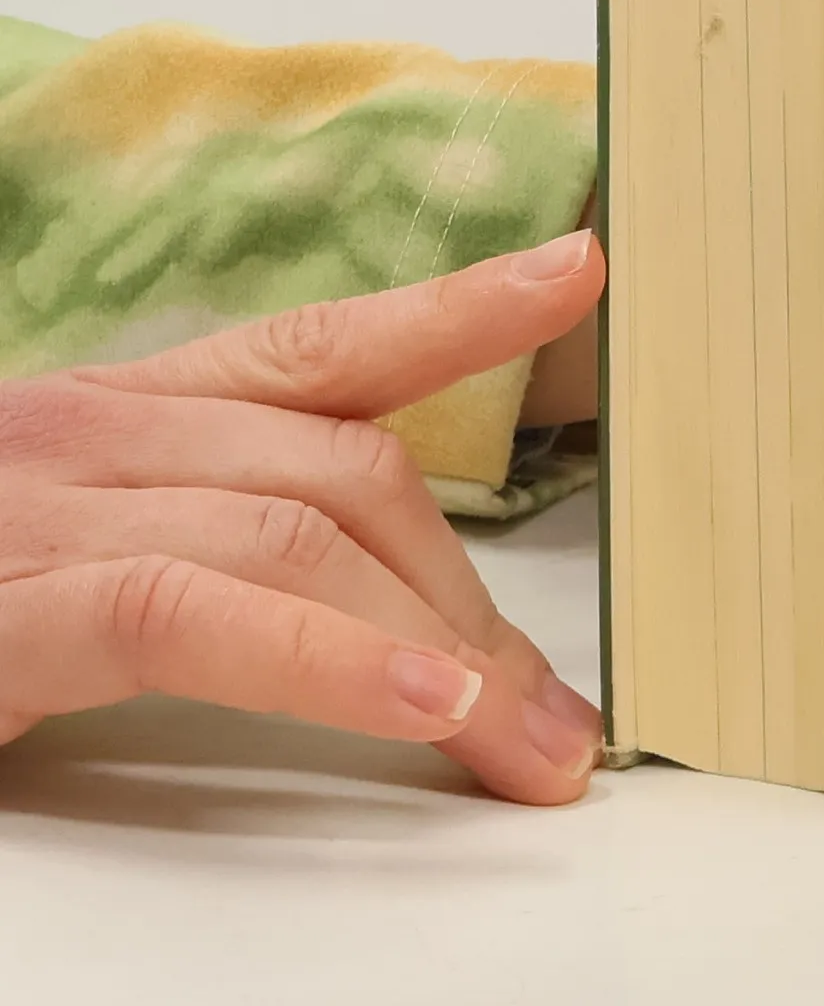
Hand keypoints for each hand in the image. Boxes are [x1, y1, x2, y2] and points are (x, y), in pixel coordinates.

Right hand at [0, 232, 608, 802]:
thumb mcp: (74, 542)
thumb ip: (212, 546)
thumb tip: (389, 610)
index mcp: (120, 418)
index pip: (324, 343)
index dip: (460, 305)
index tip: (578, 270)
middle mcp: (91, 436)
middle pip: (350, 469)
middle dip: (477, 594)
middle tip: (556, 713)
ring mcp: (39, 511)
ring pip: (300, 527)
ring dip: (442, 647)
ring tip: (527, 745)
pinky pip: (193, 611)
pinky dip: (326, 658)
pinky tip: (421, 710)